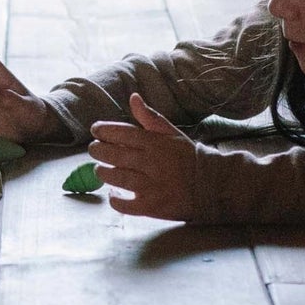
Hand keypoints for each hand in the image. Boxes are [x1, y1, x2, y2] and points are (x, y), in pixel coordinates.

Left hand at [88, 93, 204, 219]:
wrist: (210, 185)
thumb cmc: (186, 156)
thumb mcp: (171, 132)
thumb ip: (150, 117)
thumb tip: (133, 97)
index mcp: (155, 143)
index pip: (122, 133)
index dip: (104, 130)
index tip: (95, 130)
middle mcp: (151, 163)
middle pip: (114, 155)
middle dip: (98, 151)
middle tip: (94, 150)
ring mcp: (150, 187)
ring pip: (116, 178)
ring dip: (103, 173)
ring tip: (100, 169)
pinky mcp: (151, 207)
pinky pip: (125, 205)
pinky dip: (114, 199)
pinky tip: (113, 193)